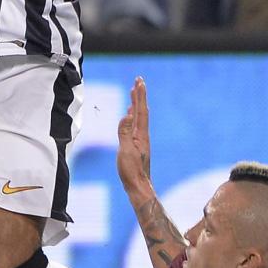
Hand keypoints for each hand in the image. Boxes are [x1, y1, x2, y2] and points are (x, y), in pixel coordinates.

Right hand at [116, 77, 152, 196]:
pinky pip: (136, 125)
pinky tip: (131, 115)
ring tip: (135, 93)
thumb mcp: (126, 151)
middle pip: (142, 111)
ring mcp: (140, 140)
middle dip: (139, 95)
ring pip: (139, 117)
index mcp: (141, 135)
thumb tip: (128, 114)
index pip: (140, 111)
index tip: (139, 82)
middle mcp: (142, 135)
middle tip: (139, 81)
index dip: (139, 96)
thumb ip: (125, 132)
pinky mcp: (137, 145)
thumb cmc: (131, 171)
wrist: (138, 186)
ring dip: (137, 104)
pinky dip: (133, 115)